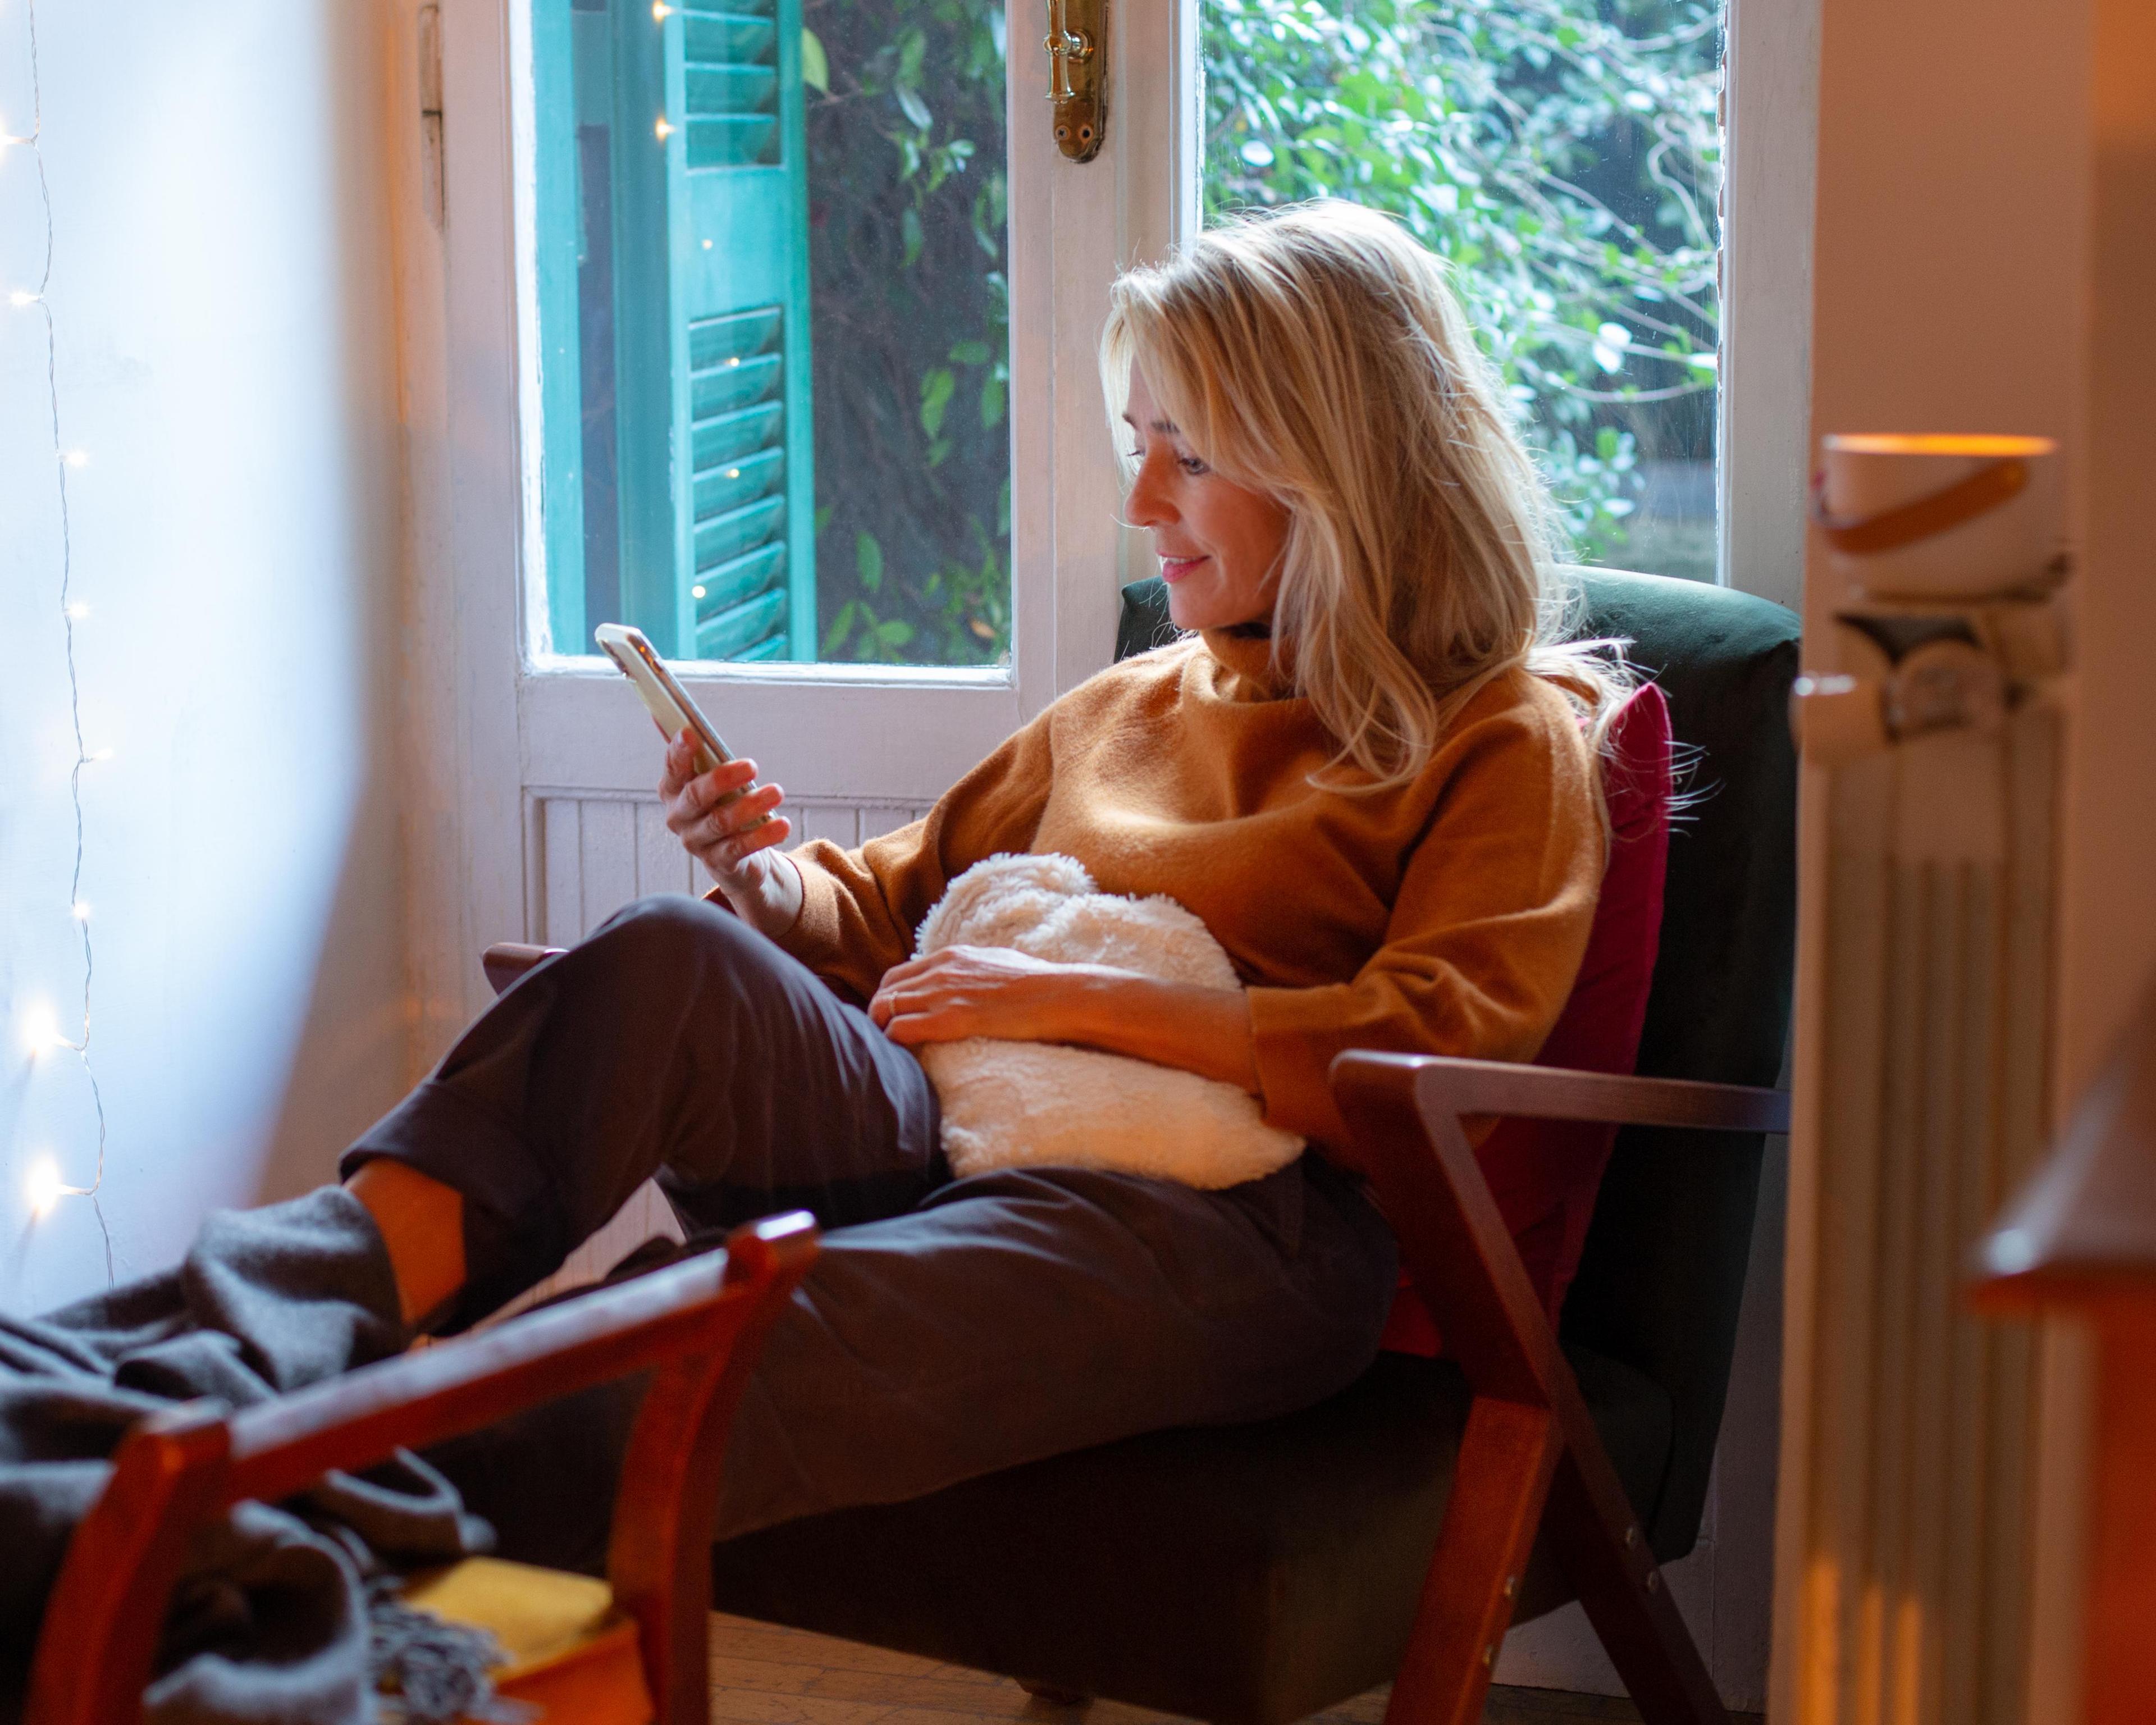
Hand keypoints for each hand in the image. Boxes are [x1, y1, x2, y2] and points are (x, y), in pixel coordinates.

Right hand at [660, 732, 800, 932]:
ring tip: (777, 792)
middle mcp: (679, 817)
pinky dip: (763, 835)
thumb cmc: (721, 805)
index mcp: (672, 790)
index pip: (672, 768)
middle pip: (696, 796)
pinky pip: (740, 848)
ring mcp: (697, 842)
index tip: (691, 733)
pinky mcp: (719, 862)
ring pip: (721, 822)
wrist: (733, 857)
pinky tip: (783, 824)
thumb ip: (699, 754)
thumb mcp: (712, 778)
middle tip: (752, 765)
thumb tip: (679, 719)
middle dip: (723, 778)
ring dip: (751, 806)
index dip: (679, 752)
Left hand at [869, 945, 1109, 1047]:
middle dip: (878, 1015)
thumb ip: (976, 970)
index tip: (893, 1019)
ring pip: (886, 1009)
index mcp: (952, 957)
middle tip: (884, 1039)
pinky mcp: (952, 1018)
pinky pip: (901, 1029)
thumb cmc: (1041, 984)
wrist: (1061, 995)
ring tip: (890, 1053)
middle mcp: (941, 970)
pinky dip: (894, 1042)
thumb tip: (974, 980)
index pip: (898, 975)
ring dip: (882, 1031)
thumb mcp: (1000, 963)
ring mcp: (945, 993)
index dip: (889, 999)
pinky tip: (902, 1057)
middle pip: (885, 991)